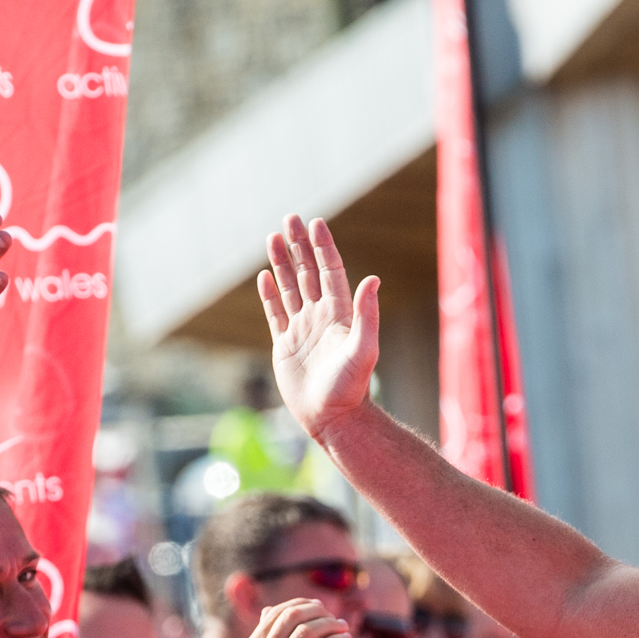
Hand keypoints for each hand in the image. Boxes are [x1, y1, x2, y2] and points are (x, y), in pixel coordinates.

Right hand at [257, 215, 382, 440]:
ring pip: (290, 288)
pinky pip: (276, 313)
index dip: (323, 247)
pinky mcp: (285, 345)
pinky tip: (264, 276)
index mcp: (340, 314)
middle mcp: (321, 317)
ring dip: (281, 263)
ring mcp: (302, 330)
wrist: (333, 418)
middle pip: (308, 272)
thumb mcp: (364, 349)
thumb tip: (373, 278)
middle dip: (298, 246)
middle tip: (289, 219)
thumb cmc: (351, 387)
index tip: (316, 223)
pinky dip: (269, 294)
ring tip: (271, 238)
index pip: (330, 271)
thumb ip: (367, 314)